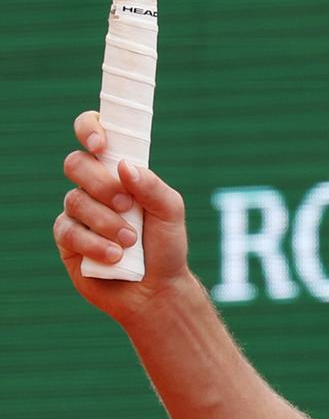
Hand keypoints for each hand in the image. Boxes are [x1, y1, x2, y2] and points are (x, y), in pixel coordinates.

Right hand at [56, 112, 192, 324]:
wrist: (156, 289)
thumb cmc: (166, 245)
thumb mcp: (171, 211)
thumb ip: (152, 186)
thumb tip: (125, 165)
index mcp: (120, 171)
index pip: (95, 135)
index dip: (90, 129)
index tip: (102, 144)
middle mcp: (95, 187)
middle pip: (76, 163)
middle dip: (102, 183)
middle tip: (127, 204)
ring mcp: (78, 212)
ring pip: (74, 199)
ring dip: (106, 221)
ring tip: (130, 241)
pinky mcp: (67, 240)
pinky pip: (68, 230)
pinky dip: (95, 243)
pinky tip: (114, 256)